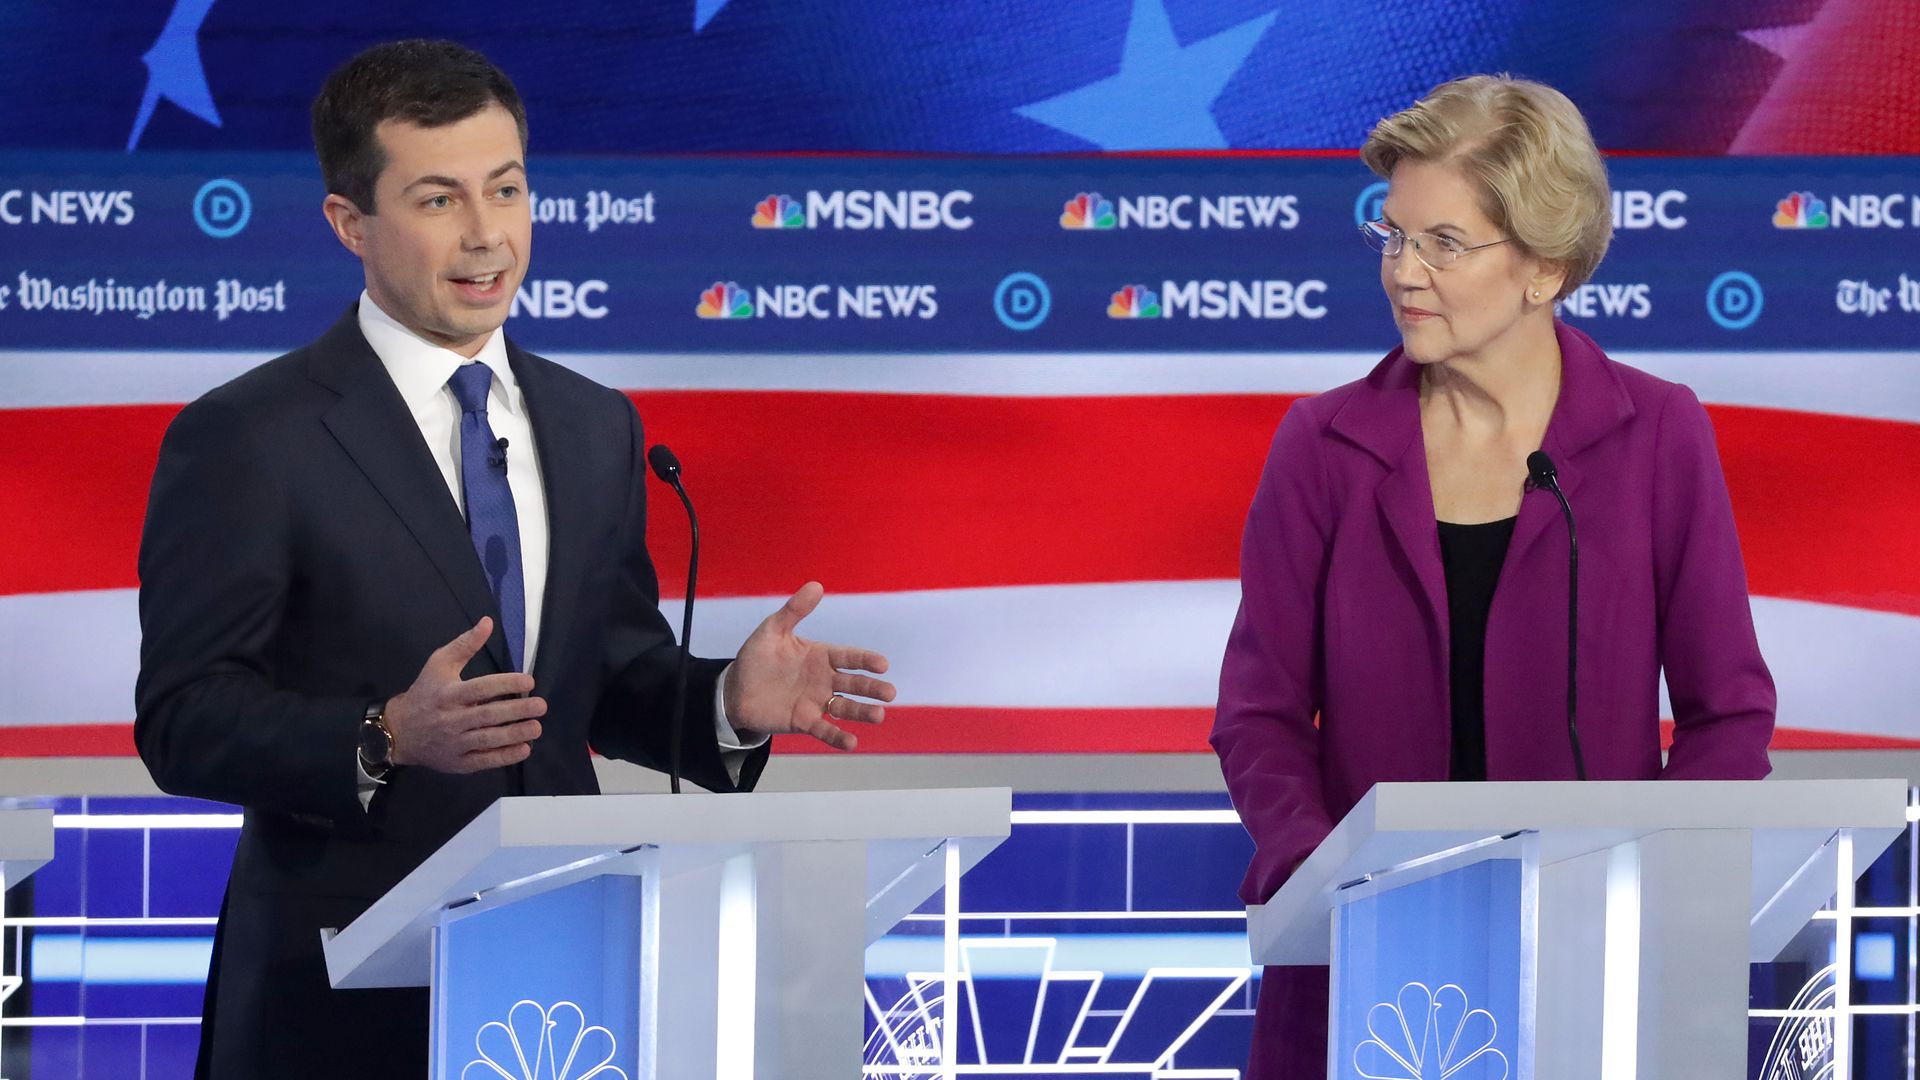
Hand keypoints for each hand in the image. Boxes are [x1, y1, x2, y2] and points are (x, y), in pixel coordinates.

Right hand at [382, 617, 546, 772]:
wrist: (400, 731)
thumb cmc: (425, 693)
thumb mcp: (439, 664)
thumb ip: (465, 644)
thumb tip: (488, 622)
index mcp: (448, 694)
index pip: (480, 688)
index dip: (505, 685)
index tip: (529, 681)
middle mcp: (451, 719)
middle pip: (487, 715)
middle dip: (516, 711)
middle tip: (541, 706)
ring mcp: (454, 743)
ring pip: (487, 739)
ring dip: (514, 734)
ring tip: (537, 728)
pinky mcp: (457, 762)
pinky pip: (483, 760)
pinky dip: (504, 757)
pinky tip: (524, 749)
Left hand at [725, 582, 893, 750]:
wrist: (735, 689)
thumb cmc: (757, 657)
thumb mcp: (772, 630)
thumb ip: (794, 611)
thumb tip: (816, 585)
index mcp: (821, 656)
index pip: (849, 657)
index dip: (866, 660)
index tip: (882, 664)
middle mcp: (824, 680)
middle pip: (854, 684)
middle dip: (872, 688)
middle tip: (890, 693)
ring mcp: (816, 702)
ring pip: (845, 708)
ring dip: (862, 712)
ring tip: (878, 716)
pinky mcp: (804, 722)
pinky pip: (824, 730)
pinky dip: (838, 737)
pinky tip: (852, 742)